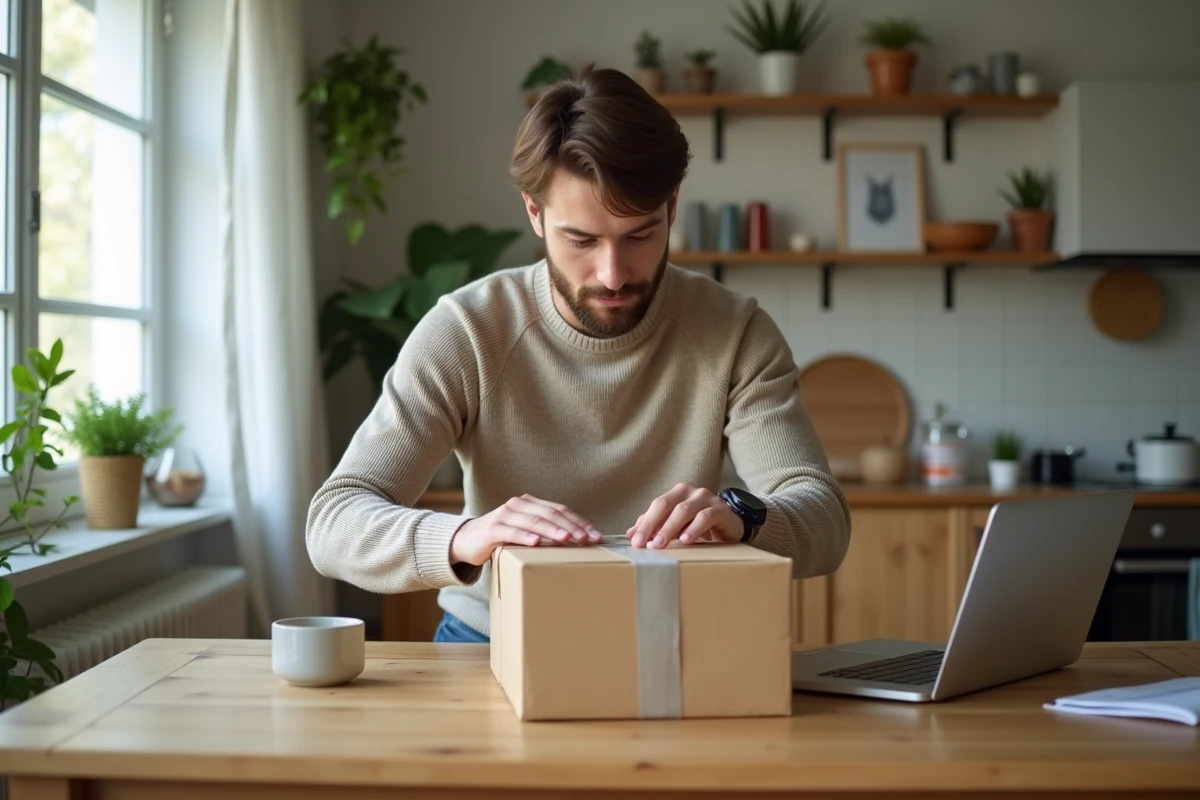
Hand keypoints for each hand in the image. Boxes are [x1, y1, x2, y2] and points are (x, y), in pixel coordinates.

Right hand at [449, 494, 601, 565]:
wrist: (466, 541)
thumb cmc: (502, 538)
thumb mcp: (525, 532)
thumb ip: (545, 532)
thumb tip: (577, 543)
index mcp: (530, 503)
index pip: (560, 510)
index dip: (579, 521)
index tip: (595, 535)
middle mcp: (518, 505)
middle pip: (550, 513)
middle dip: (571, 526)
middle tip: (587, 539)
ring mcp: (504, 515)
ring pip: (534, 521)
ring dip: (553, 531)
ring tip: (568, 540)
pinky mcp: (492, 529)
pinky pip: (511, 532)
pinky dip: (525, 536)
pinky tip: (536, 543)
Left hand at [626, 483, 741, 548]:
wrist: (730, 525)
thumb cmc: (699, 525)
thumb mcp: (676, 525)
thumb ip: (655, 526)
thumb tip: (631, 534)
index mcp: (677, 493)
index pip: (657, 506)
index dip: (645, 523)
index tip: (635, 541)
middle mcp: (691, 491)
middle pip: (667, 505)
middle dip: (654, 525)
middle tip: (647, 544)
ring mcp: (706, 498)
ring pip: (685, 510)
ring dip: (671, 528)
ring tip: (661, 543)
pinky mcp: (721, 509)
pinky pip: (705, 517)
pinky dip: (694, 528)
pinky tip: (686, 540)